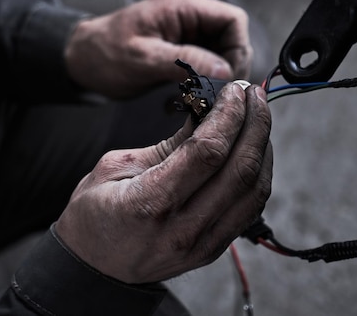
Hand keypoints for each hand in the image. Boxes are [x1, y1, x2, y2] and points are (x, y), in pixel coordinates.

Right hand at [55, 83, 271, 283]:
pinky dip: (260, 174)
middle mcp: (183, 228)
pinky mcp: (214, 248)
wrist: (93, 267)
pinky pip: (251, 208)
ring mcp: (203, 244)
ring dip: (263, 147)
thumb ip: (168, 144)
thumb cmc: (95, 212)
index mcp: (150, 202)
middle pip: (241, 169)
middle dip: (255, 123)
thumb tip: (208, 113)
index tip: (235, 90)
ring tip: (258, 116)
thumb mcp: (115, 166)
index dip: (229, 115)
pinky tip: (256, 150)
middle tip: (254, 94)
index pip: (208, 152)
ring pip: (255, 190)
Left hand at [64, 0, 251, 97]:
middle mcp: (188, 15)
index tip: (226, 80)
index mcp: (181, 6)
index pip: (233, 20)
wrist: (80, 60)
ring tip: (194, 100)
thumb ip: (185, 62)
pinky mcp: (181, 49)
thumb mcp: (143, 59)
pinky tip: (184, 99)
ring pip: (221, 55)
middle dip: (226, 70)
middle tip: (211, 97)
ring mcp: (186, 32)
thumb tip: (225, 71)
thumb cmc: (103, 54)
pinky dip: (201, 84)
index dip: (238, 51)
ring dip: (213, 80)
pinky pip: (206, 65)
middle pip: (231, 39)